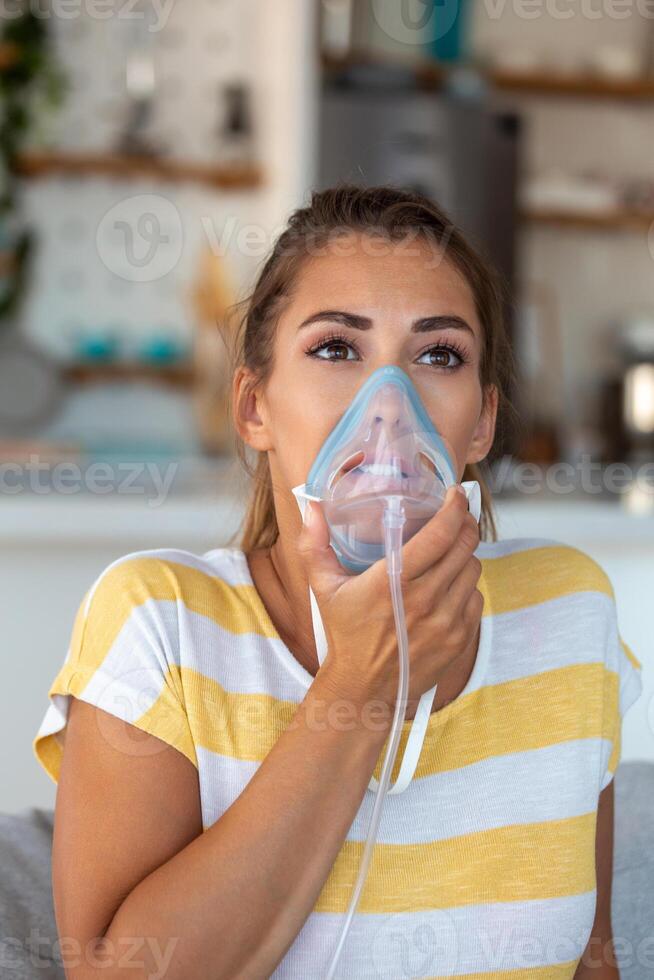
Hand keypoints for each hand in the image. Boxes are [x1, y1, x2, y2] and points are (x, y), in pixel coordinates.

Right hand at [295, 484, 483, 714]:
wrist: (364, 689)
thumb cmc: (345, 635)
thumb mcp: (323, 588)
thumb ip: (315, 545)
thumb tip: (312, 508)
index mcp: (393, 582)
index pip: (440, 534)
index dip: (454, 508)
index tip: (455, 495)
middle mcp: (424, 600)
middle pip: (465, 547)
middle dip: (465, 526)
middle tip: (458, 517)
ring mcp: (446, 621)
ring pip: (473, 570)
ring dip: (465, 557)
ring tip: (449, 553)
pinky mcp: (458, 639)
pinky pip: (475, 598)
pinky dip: (466, 587)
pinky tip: (448, 586)